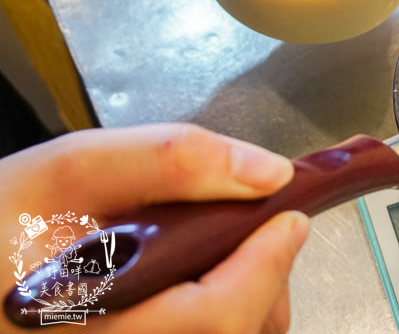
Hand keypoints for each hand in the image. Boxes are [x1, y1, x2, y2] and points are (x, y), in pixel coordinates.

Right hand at [0, 124, 307, 332]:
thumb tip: (269, 174)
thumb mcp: (72, 170)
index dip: (265, 267)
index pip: (211, 315)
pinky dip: (223, 317)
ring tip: (232, 251)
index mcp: (84, 320)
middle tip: (266, 230)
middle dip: (264, 281)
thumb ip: (172, 160)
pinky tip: (206, 279)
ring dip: (248, 302)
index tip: (291, 218)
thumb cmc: (6, 222)